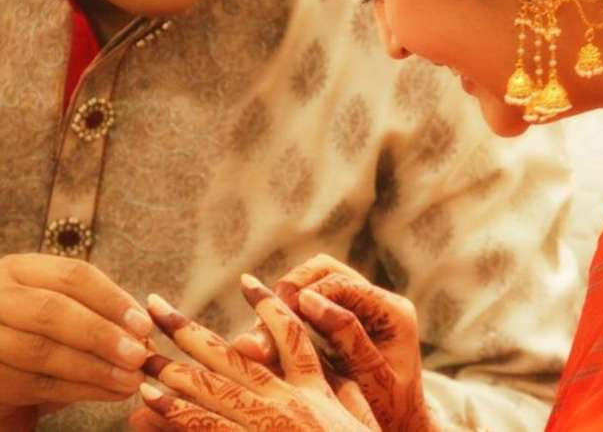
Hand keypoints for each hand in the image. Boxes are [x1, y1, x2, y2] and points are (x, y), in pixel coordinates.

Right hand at [0, 254, 152, 422]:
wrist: (6, 377)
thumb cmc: (49, 337)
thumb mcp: (75, 315)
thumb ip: (106, 318)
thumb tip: (145, 336)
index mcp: (24, 270)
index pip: (74, 276)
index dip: (113, 300)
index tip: (145, 325)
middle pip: (53, 310)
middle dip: (101, 335)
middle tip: (138, 356)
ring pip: (41, 351)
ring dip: (94, 368)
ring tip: (130, 380)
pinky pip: (32, 384)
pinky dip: (78, 390)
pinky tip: (110, 392)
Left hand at [137, 275, 380, 430]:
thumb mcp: (362, 420)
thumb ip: (346, 394)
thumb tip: (341, 372)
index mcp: (315, 390)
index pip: (291, 336)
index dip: (269, 306)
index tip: (248, 282)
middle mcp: (288, 401)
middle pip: (232, 357)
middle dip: (189, 331)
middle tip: (155, 306)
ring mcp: (269, 424)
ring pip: (213, 388)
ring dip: (173, 367)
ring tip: (144, 349)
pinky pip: (210, 428)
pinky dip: (178, 413)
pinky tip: (152, 398)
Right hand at [237, 254, 437, 431]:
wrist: (401, 423)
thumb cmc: (389, 406)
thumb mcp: (369, 375)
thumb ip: (342, 337)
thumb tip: (302, 302)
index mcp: (394, 312)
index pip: (343, 285)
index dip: (307, 294)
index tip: (279, 313)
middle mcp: (379, 300)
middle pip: (327, 269)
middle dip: (293, 286)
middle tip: (268, 312)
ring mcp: (361, 303)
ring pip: (315, 276)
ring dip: (288, 293)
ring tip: (266, 320)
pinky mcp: (343, 313)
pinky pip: (311, 295)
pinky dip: (290, 306)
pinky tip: (272, 326)